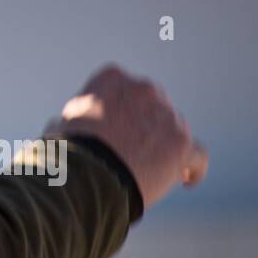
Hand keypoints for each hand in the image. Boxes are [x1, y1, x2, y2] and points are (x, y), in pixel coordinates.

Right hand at [44, 64, 207, 211]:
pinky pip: (196, 154)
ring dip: (165, 145)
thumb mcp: (61, 126)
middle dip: (144, 124)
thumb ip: (75, 120)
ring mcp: (166, 115)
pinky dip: (191, 166)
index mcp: (111, 78)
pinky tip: (184, 179)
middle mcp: (143, 89)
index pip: (119, 88)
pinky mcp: (182, 143)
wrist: (89, 172)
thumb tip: (68, 128)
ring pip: (173, 128)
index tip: (111, 126)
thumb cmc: (67, 151)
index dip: (115, 110)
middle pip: (151, 106)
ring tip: (152, 170)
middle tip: (131, 149)